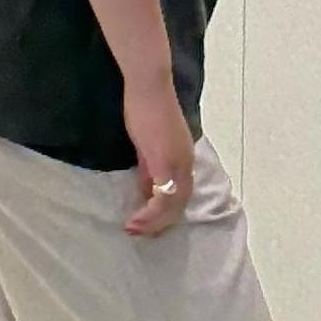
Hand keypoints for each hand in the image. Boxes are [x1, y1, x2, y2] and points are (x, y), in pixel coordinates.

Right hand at [123, 74, 194, 237]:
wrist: (148, 88)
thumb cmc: (145, 109)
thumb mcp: (147, 144)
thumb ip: (148, 168)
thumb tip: (145, 190)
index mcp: (183, 158)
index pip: (181, 194)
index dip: (165, 212)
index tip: (146, 222)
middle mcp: (186, 164)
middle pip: (179, 204)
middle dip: (160, 223)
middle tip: (139, 232)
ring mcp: (178, 164)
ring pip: (173, 205)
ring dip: (154, 222)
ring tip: (134, 229)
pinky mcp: (166, 162)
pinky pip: (162, 197)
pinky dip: (150, 213)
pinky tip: (135, 219)